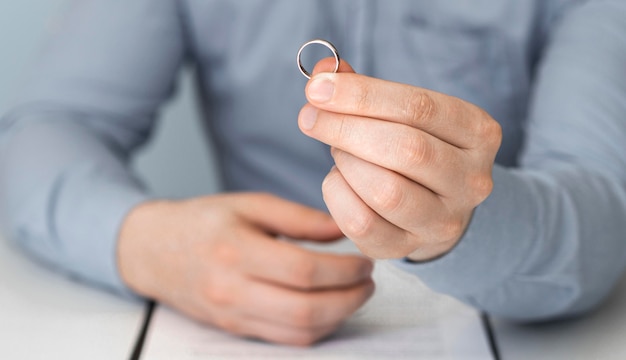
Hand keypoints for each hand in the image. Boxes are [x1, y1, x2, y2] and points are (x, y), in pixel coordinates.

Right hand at [117, 193, 373, 345]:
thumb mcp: (249, 204)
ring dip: (338, 317)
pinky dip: (316, 329)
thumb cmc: (203, 221)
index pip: (303, 270)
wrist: (153, 251)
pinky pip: (284, 340)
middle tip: (368, 281)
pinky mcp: (235, 330)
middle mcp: (232, 290)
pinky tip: (329, 309)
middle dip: (350, 298)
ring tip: (355, 294)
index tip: (364, 260)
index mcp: (236, 250)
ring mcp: (233, 315)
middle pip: (305, 309)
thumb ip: (299, 217)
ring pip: (298, 332)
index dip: (344, 269)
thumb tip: (342, 230)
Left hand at [298, 59, 501, 260]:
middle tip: (310, 118)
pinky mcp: (410, 247)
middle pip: (405, 148)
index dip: (362, 95)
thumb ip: (366, 91)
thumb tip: (322, 76)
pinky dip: (338, 195)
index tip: (317, 89)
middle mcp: (472, 180)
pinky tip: (339, 180)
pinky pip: (362, 223)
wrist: (438, 206)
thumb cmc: (416, 147)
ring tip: (338, 151)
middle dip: (346, 128)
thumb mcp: (404, 113)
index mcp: (479, 133)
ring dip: (346, 163)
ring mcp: (445, 220)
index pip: (419, 107)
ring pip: (385, 191)